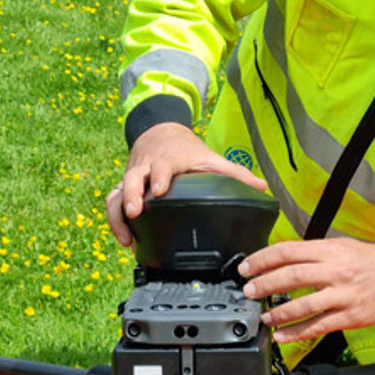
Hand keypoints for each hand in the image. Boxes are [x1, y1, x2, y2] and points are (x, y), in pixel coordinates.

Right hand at [107, 123, 268, 246]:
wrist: (160, 133)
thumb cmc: (186, 151)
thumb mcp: (210, 158)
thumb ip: (234, 173)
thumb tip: (262, 186)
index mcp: (167, 160)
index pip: (161, 166)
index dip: (159, 176)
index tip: (160, 189)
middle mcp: (145, 168)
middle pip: (131, 179)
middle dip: (130, 196)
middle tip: (134, 212)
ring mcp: (132, 178)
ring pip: (116, 193)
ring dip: (118, 215)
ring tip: (126, 238)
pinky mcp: (123, 188)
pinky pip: (112, 203)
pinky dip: (115, 222)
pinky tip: (125, 240)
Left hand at [238, 238, 374, 343]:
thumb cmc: (366, 260)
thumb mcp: (339, 246)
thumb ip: (311, 253)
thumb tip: (279, 258)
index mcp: (329, 250)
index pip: (288, 251)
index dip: (263, 259)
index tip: (247, 268)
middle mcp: (335, 270)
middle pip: (293, 276)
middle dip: (266, 285)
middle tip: (249, 292)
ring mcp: (343, 294)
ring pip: (305, 305)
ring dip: (279, 313)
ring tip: (265, 317)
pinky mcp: (350, 315)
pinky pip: (319, 325)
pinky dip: (297, 332)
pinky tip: (282, 336)